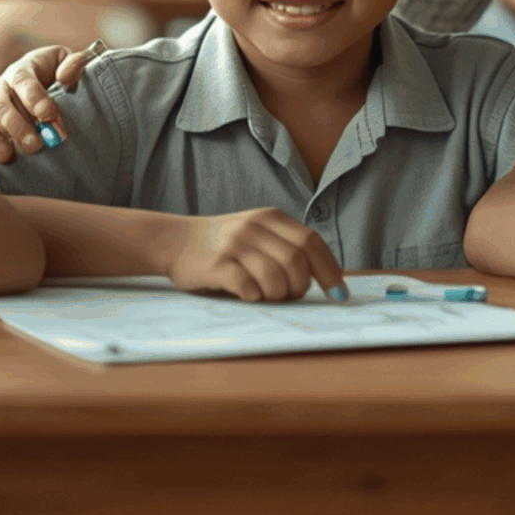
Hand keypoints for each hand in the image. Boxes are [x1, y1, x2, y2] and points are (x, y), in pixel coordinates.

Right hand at [0, 40, 100, 163]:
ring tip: (10, 157)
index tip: (50, 115)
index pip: (22, 80)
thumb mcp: (62, 70)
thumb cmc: (50, 86)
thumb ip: (72, 66)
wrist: (24, 102)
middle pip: (0, 106)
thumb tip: (73, 70)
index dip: (35, 97)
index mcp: (20, 73)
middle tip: (36, 145)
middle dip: (17, 127)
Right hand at [164, 208, 346, 301]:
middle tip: (290, 295)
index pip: (311, 241)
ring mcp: (234, 244)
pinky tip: (249, 295)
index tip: (339, 293)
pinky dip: (255, 295)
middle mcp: (253, 227)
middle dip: (300, 286)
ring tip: (268, 296)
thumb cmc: (224, 245)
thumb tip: (325, 280)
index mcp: (270, 218)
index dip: (329, 270)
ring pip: (274, 276)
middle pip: (296, 260)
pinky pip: (247, 285)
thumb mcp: (256, 233)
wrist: (176, 241)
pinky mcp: (216, 264)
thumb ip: (285, 247)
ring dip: (278, 295)